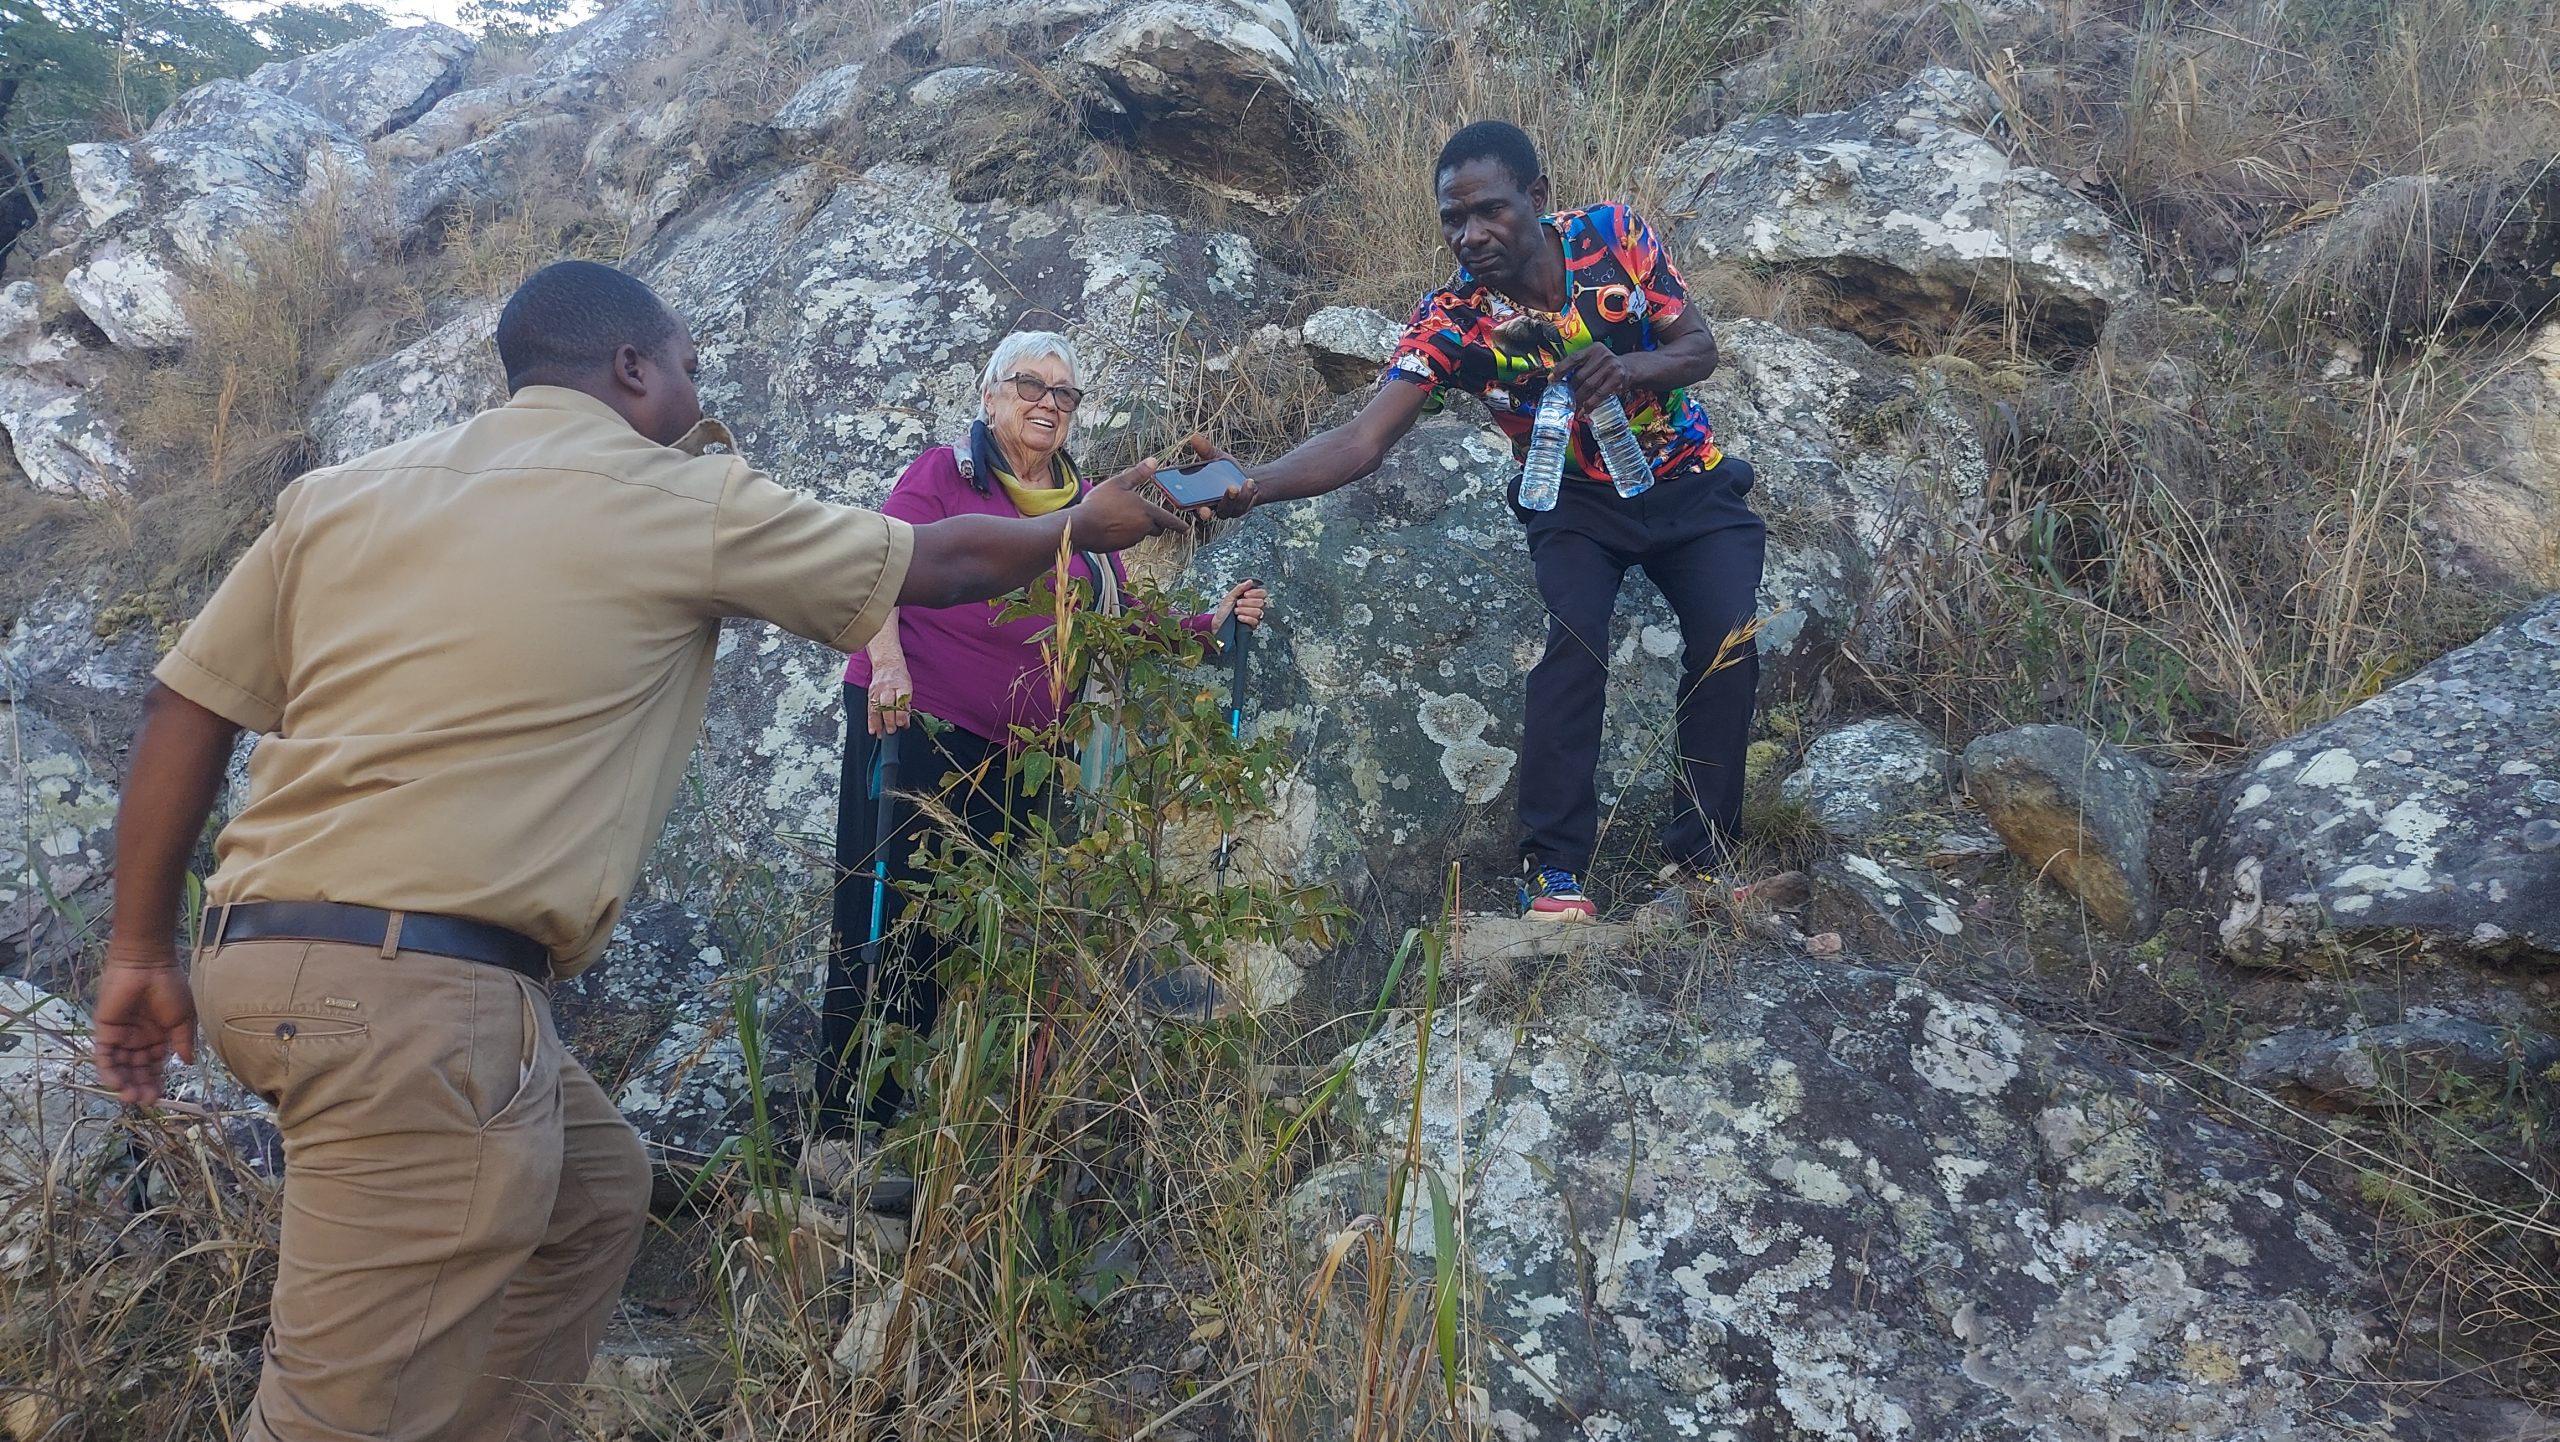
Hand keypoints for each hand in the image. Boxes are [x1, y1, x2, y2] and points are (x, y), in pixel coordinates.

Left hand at [94, 944, 196, 1106]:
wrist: (147, 966)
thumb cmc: (170, 988)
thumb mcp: (184, 1018)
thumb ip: (182, 1041)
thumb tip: (188, 1063)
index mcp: (158, 1036)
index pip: (154, 1065)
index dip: (156, 1080)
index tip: (160, 1096)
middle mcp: (138, 1039)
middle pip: (137, 1069)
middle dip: (141, 1086)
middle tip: (146, 1101)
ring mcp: (121, 1036)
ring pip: (121, 1067)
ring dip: (125, 1083)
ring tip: (132, 1097)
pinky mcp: (105, 1032)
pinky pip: (104, 1056)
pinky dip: (109, 1071)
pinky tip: (117, 1084)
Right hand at [866, 666, 912, 736]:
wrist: (887, 664)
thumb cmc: (900, 679)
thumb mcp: (908, 689)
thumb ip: (906, 706)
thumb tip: (905, 724)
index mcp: (901, 686)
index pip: (900, 701)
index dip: (901, 713)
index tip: (901, 724)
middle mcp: (888, 687)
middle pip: (887, 704)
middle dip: (889, 719)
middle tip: (891, 731)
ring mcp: (878, 690)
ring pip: (877, 707)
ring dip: (878, 722)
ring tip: (880, 733)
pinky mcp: (870, 693)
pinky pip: (870, 708)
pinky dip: (870, 720)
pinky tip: (872, 729)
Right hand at [1070, 462, 1182, 550]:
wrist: (1081, 527)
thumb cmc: (1100, 503)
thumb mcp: (1119, 483)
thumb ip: (1138, 474)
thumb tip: (1154, 461)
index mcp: (1146, 512)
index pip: (1169, 520)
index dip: (1179, 524)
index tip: (1186, 529)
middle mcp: (1143, 528)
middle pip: (1156, 528)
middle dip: (1156, 524)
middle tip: (1148, 516)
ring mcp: (1132, 539)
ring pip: (1141, 533)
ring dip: (1137, 527)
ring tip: (1120, 516)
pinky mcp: (1121, 546)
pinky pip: (1128, 539)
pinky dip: (1125, 533)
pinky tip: (1112, 525)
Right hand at [1183, 432, 1257, 520]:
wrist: (1243, 476)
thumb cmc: (1224, 468)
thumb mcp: (1214, 457)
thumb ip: (1205, 450)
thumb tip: (1194, 437)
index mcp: (1195, 496)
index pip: (1184, 503)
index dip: (1181, 503)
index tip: (1181, 499)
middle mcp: (1208, 507)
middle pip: (1202, 514)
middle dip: (1204, 512)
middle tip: (1206, 509)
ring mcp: (1224, 510)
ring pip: (1225, 509)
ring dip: (1229, 499)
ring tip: (1234, 487)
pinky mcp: (1239, 509)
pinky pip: (1241, 505)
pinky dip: (1245, 494)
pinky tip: (1248, 482)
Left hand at [1212, 580, 1268, 630]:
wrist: (1218, 623)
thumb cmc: (1223, 611)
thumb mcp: (1229, 596)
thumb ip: (1240, 588)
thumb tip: (1250, 581)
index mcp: (1250, 598)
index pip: (1262, 593)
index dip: (1255, 593)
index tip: (1245, 594)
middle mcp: (1254, 606)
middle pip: (1261, 602)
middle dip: (1247, 603)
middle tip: (1238, 603)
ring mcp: (1254, 616)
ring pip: (1258, 612)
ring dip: (1245, 611)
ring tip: (1236, 611)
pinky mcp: (1252, 625)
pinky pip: (1255, 621)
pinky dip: (1246, 618)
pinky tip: (1239, 617)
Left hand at [1553, 345, 1630, 406]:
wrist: (1629, 368)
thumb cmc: (1606, 366)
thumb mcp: (1594, 360)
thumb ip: (1580, 367)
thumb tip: (1560, 382)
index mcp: (1593, 349)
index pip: (1573, 359)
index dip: (1561, 370)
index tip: (1551, 380)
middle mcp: (1602, 356)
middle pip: (1580, 376)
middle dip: (1570, 390)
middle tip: (1564, 400)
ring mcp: (1611, 367)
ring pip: (1589, 386)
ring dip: (1579, 399)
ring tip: (1573, 407)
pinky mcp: (1617, 379)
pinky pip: (1600, 394)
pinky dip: (1591, 404)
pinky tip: (1585, 410)